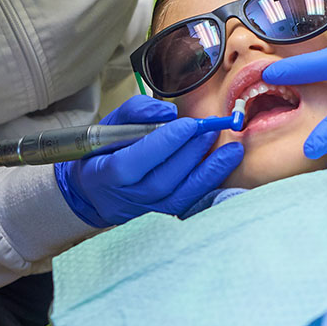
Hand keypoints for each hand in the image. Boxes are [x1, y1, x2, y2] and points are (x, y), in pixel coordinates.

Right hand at [54, 95, 242, 226]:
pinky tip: (226, 167)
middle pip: (163, 179)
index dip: (163, 143)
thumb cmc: (103, 153)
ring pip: (181, 194)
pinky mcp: (164, 213)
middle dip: (191, 152)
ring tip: (230, 150)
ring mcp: (147, 208)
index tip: (188, 124)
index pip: (134, 162)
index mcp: (106, 173)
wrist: (96, 192)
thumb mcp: (109, 124)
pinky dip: (210, 184)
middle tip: (211, 130)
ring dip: (209, 171)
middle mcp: (128, 195)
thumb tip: (167, 112)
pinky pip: (190, 201)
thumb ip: (135, 112)